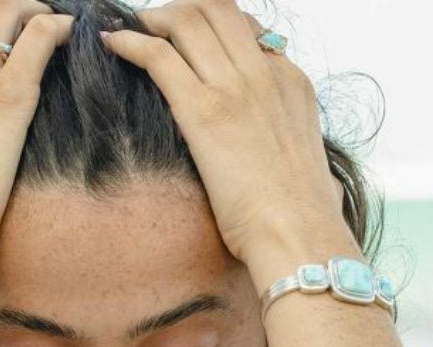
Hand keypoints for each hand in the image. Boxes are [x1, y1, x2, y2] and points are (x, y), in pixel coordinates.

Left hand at [100, 0, 346, 265]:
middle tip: (157, 26)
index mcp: (292, 84)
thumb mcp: (316, 168)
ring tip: (133, 31)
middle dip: (182, 9)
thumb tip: (319, 181)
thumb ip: (300, 153)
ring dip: (153, 19)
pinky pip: (158, 56)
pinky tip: (112, 44)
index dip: (216, 30)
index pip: (249, 33)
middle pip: (217, 9)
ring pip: (186, 20)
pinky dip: (129, 42)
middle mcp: (264, 74)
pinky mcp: (203, 112)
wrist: (299, 237)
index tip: (193, 44)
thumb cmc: (305, 220)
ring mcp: (235, 89)